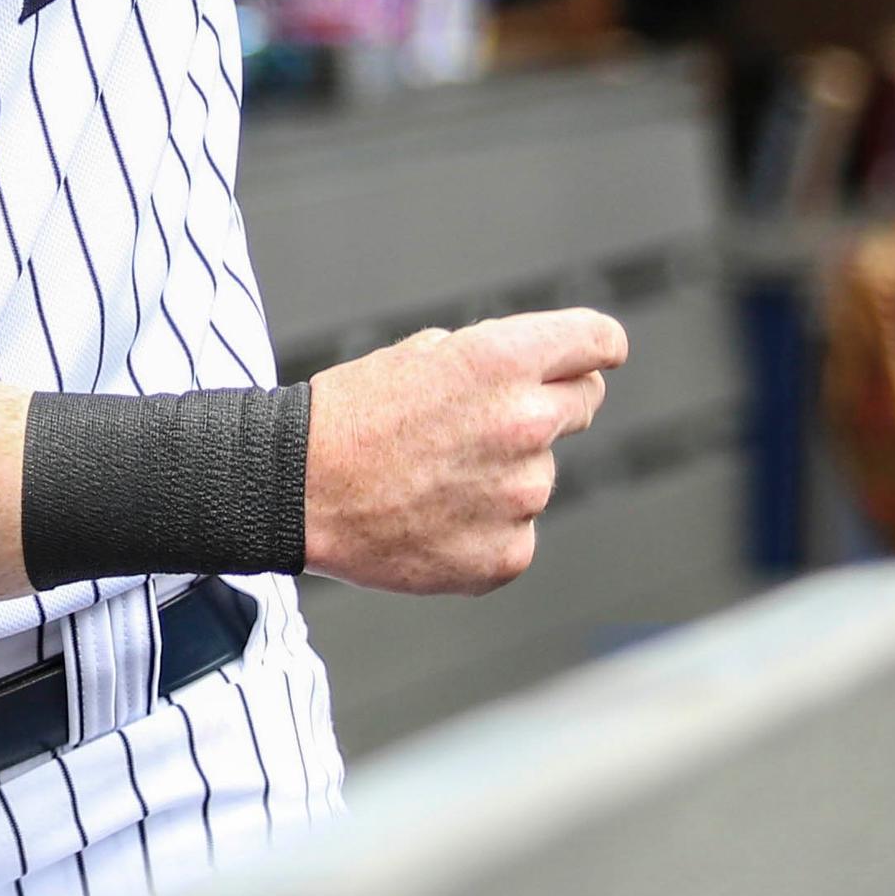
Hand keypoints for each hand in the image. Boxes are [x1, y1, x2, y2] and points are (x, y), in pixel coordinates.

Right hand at [304, 309, 625, 594]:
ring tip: (434, 478)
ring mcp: (521, 496)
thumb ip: (490, 359)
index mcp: (503, 360)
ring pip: (539, 474)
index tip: (597, 356)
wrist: (295, 490)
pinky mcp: (507, 554)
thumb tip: (534, 374)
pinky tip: (434, 518)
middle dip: (549, 403)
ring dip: (505, 473)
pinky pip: (517, 532)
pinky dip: (485, 528)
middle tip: (487, 422)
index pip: (598, 342)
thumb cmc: (348, 418)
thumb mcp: (419, 354)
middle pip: (584, 403)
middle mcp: (524, 423)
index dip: (597, 347)